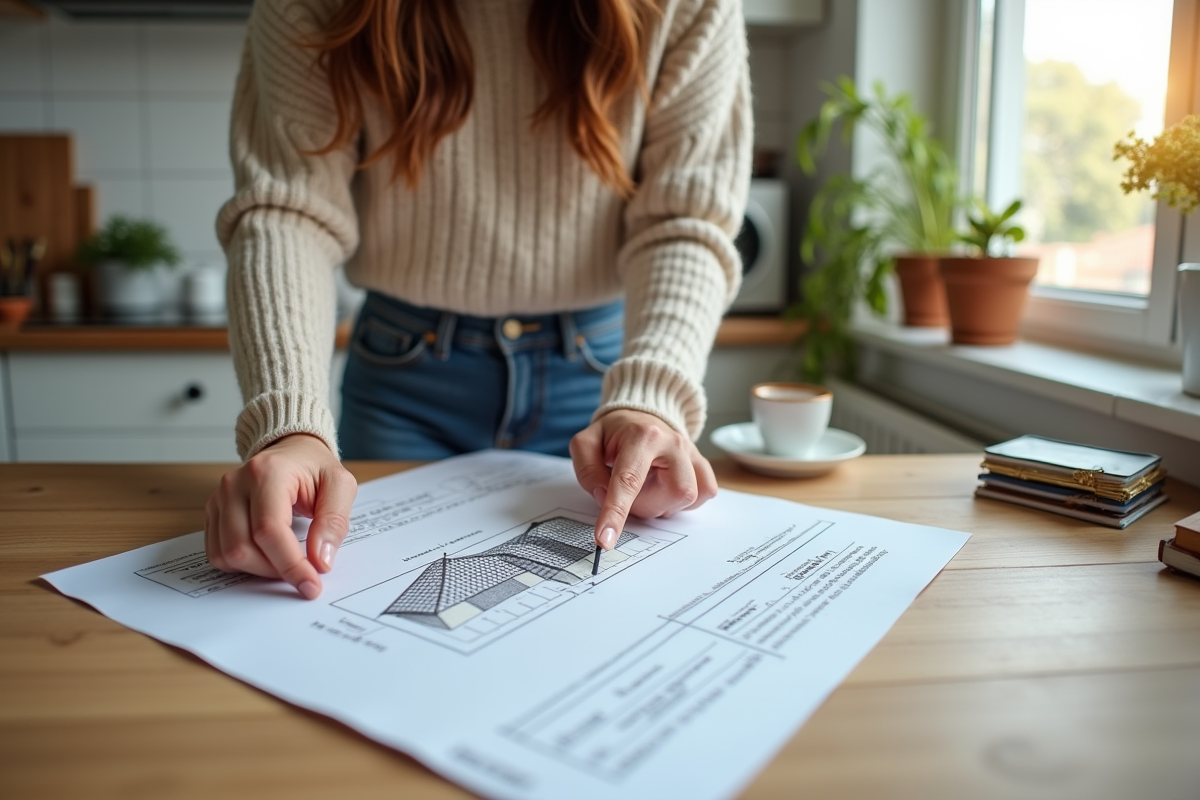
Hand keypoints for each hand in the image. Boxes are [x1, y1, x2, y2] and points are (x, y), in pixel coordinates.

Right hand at [204, 433, 356, 598]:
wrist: (291, 451)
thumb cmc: (315, 467)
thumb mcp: (340, 485)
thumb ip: (334, 522)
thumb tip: (320, 561)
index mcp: (267, 472)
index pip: (269, 530)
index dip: (290, 564)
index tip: (311, 585)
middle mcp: (235, 484)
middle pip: (243, 548)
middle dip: (276, 570)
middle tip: (304, 569)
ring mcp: (219, 498)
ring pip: (227, 555)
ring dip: (259, 570)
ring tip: (286, 559)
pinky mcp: (213, 512)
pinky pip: (217, 553)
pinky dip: (242, 564)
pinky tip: (266, 554)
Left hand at [569, 409, 717, 549]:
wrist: (643, 418)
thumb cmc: (614, 434)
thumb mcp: (587, 443)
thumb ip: (587, 469)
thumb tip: (603, 495)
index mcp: (642, 436)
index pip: (629, 480)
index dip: (616, 513)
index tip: (605, 540)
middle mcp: (673, 443)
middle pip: (670, 494)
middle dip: (644, 504)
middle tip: (629, 492)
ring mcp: (692, 454)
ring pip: (686, 499)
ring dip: (660, 503)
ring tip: (647, 486)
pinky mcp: (702, 466)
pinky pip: (702, 496)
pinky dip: (679, 501)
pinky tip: (665, 488)